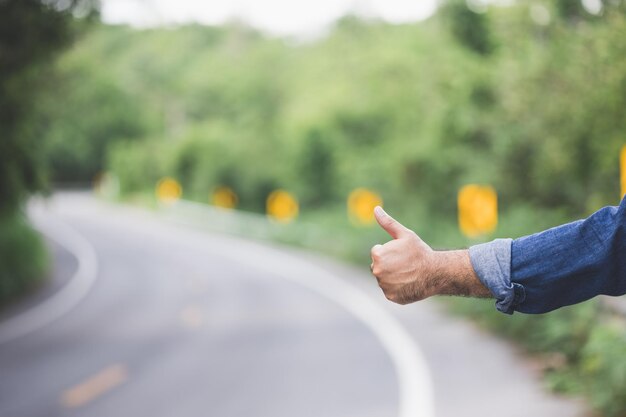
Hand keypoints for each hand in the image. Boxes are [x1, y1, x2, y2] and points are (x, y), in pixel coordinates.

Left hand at [370, 206, 490, 303]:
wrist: (436, 272)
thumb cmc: (420, 252)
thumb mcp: (405, 234)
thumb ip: (387, 222)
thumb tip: (375, 208)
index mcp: (378, 255)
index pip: (377, 252)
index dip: (390, 251)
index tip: (402, 254)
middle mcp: (377, 272)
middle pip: (379, 266)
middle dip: (389, 264)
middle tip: (405, 264)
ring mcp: (384, 286)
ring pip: (384, 279)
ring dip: (393, 276)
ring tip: (408, 273)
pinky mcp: (391, 297)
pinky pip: (391, 291)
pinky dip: (398, 288)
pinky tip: (408, 283)